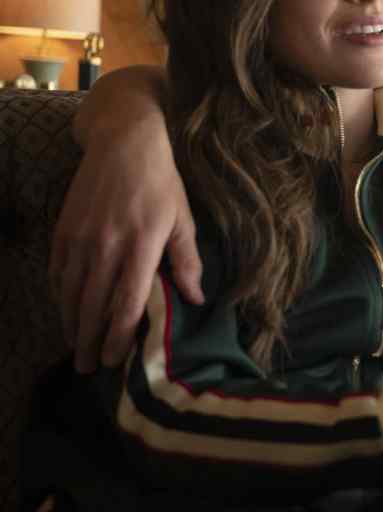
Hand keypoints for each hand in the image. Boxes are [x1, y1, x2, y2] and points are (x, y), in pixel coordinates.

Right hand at [50, 112, 202, 372]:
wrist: (124, 143)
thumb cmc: (161, 183)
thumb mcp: (183, 218)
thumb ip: (187, 261)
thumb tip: (196, 298)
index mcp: (141, 246)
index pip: (126, 303)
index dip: (118, 336)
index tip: (115, 359)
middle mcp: (106, 246)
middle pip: (93, 306)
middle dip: (89, 341)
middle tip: (88, 368)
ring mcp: (81, 239)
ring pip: (70, 293)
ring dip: (71, 325)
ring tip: (75, 348)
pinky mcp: (64, 230)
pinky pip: (57, 272)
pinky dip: (59, 296)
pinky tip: (65, 311)